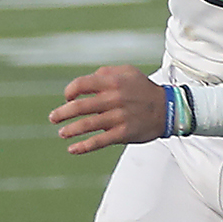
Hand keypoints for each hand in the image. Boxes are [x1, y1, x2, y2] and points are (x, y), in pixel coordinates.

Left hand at [50, 66, 167, 154]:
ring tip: (62, 133)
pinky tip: (73, 149)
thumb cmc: (144, 89)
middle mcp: (114, 99)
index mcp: (113, 82)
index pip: (81, 85)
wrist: (168, 109)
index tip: (67, 98)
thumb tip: (85, 82)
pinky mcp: (124, 133)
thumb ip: (105, 73)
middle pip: (79, 107)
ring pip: (87, 125)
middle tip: (53, 118)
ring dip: (70, 130)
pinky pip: (99, 141)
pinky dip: (84, 147)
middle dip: (62, 113)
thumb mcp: (128, 72)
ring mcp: (119, 117)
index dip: (69, 91)